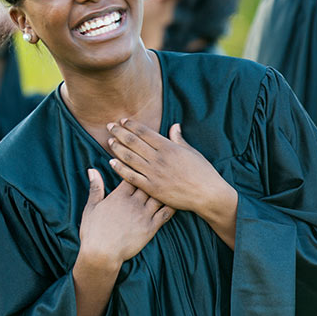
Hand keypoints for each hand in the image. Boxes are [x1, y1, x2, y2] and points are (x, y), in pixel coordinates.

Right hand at [77, 167, 173, 272]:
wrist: (102, 253)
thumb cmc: (93, 231)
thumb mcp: (91, 206)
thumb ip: (95, 187)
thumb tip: (92, 169)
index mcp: (119, 196)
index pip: (132, 176)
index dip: (138, 168)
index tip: (143, 162)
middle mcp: (134, 203)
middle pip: (148, 183)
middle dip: (154, 175)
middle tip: (163, 168)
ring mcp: (144, 215)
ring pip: (159, 196)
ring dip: (166, 189)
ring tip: (173, 182)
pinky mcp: (151, 228)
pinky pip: (165, 214)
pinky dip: (172, 206)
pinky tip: (178, 200)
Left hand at [107, 120, 237, 245]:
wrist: (207, 194)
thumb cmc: (202, 172)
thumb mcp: (192, 152)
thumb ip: (178, 139)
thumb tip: (174, 125)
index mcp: (168, 147)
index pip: (144, 132)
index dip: (131, 125)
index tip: (122, 120)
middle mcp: (159, 159)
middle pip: (133, 142)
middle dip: (119, 132)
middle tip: (109, 126)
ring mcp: (154, 173)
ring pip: (129, 157)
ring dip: (117, 147)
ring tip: (109, 140)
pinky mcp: (151, 188)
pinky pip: (131, 176)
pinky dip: (120, 168)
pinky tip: (111, 162)